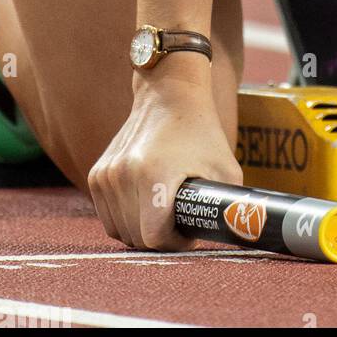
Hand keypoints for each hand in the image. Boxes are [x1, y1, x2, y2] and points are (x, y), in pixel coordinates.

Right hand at [89, 71, 241, 250]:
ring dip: (142, 231)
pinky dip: (126, 219)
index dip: (176, 242)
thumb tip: (238, 237)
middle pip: (137, 237)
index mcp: (154, 175)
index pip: (154, 237)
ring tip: (165, 214)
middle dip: (161, 239)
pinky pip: (109, 217)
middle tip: (180, 223)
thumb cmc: (202, 132)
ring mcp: (106, 175)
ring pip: (120, 231)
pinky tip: (146, 206)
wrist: (169, 94)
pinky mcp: (97, 175)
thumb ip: (229, 208)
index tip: (189, 231)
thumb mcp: (226, 170)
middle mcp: (123, 176)